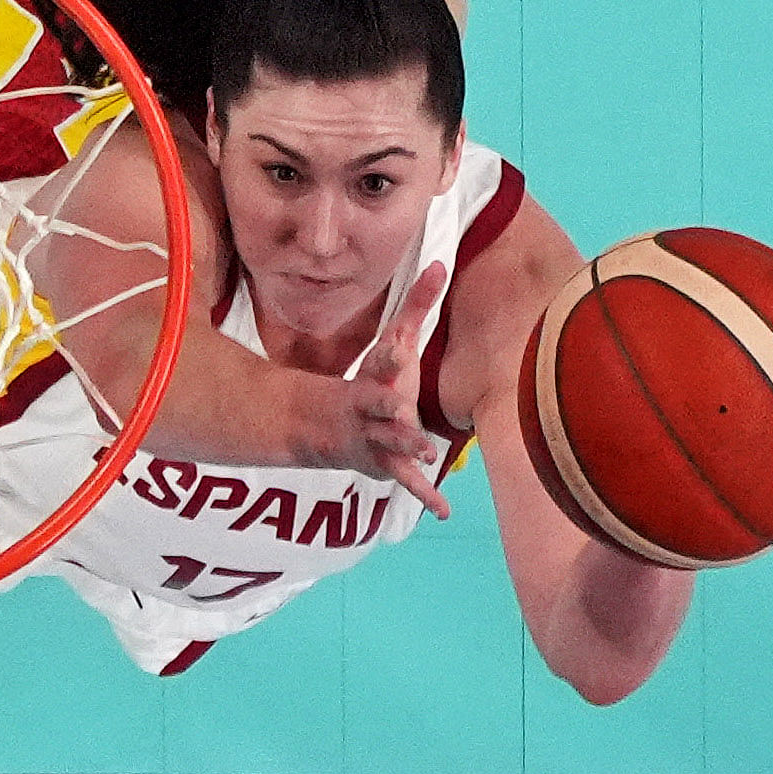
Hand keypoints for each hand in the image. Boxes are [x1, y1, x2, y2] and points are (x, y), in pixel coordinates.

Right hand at [304, 262, 454, 517]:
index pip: (379, 362)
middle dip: (389, 405)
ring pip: (390, 442)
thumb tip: (440, 262)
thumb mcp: (392, 342)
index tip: (398, 347)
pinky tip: (444, 511)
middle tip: (402, 407)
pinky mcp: (383, 464)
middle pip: (378, 403)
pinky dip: (424, 495)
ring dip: (406, 445)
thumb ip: (417, 305)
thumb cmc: (373, 379)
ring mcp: (374, 438)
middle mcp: (370, 407)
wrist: (328, 428)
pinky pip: (405, 481)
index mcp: (374, 375)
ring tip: (429, 451)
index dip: (387, 356)